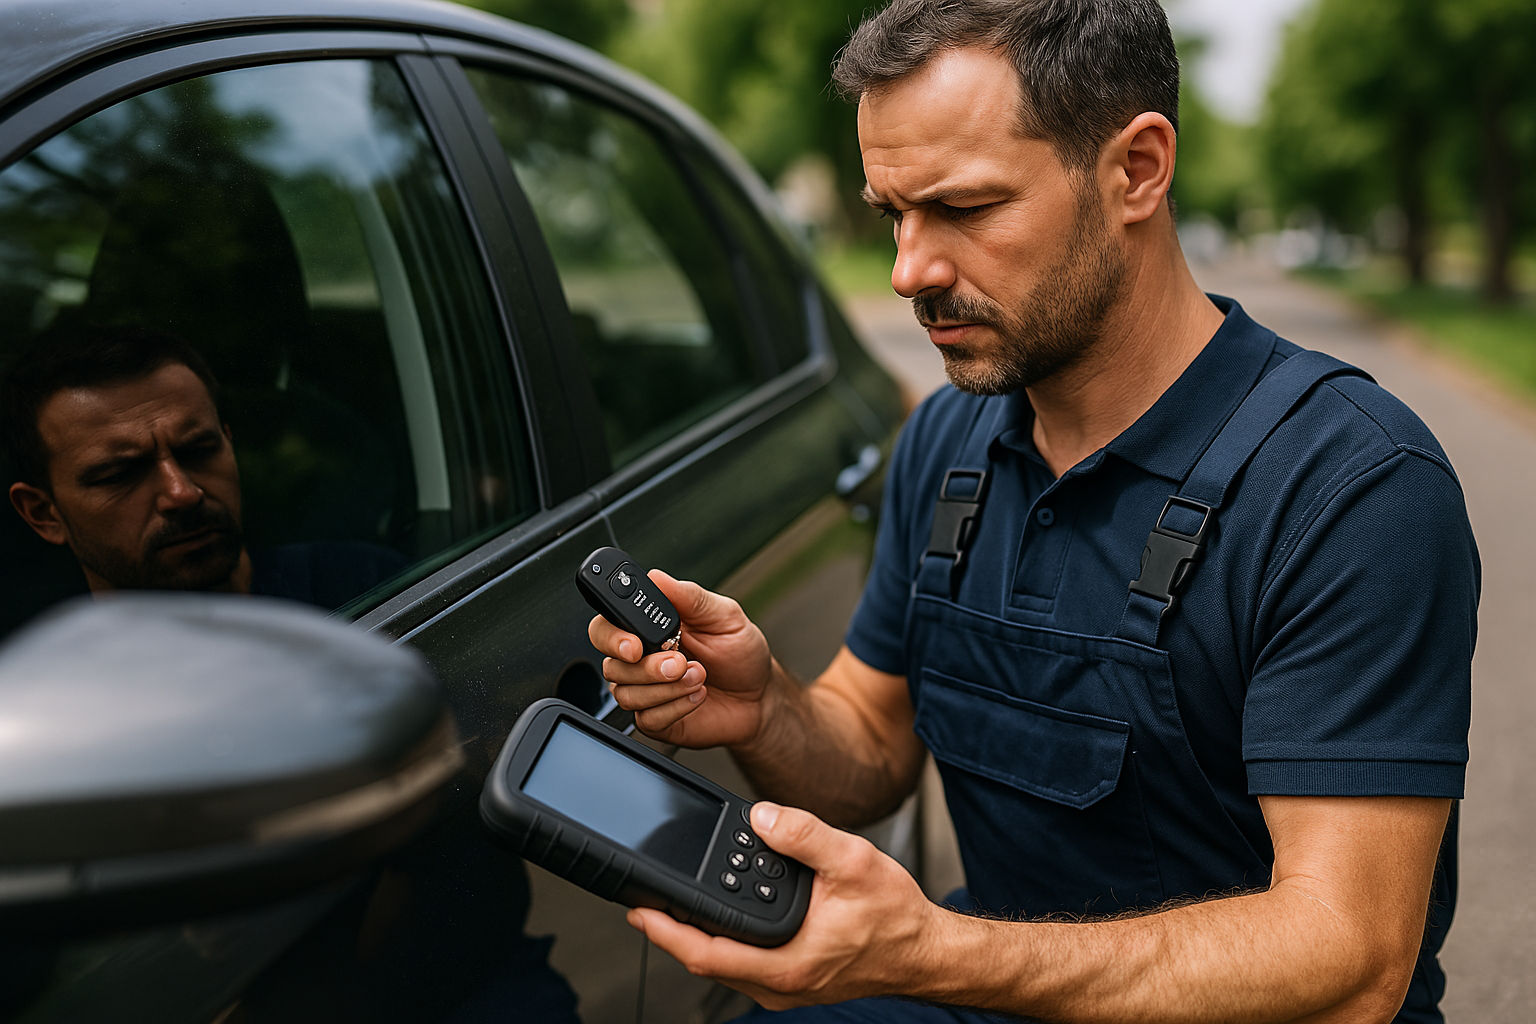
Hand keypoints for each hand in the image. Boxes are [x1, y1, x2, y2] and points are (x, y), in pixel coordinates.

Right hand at [589, 570, 774, 746]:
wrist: (759, 697)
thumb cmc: (740, 653)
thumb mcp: (724, 616)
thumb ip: (689, 596)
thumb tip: (657, 577)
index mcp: (649, 627)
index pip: (607, 624)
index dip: (611, 635)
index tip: (635, 644)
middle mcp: (641, 658)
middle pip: (609, 662)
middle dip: (643, 666)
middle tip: (677, 663)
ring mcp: (645, 690)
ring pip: (626, 693)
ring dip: (667, 687)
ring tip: (700, 676)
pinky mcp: (654, 719)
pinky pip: (646, 718)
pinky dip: (675, 707)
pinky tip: (696, 696)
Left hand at [626, 802, 945, 1008]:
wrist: (925, 952)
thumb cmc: (896, 918)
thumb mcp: (852, 861)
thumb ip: (804, 835)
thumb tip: (763, 817)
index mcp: (788, 961)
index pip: (707, 953)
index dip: (667, 932)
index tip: (640, 911)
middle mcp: (781, 982)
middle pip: (706, 961)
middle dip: (672, 931)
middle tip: (646, 901)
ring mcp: (785, 984)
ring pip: (723, 965)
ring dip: (696, 935)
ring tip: (674, 904)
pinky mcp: (792, 978)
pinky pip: (743, 963)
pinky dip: (724, 938)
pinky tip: (721, 912)